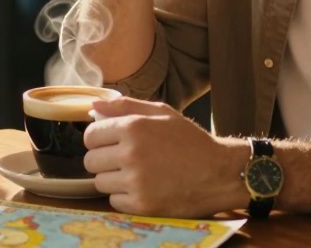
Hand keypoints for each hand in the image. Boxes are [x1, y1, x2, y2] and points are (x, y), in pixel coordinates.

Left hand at [84, 97, 244, 216]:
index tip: (111, 143)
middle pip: (90, 161)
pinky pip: (114, 201)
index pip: (90, 136)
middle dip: (104, 160)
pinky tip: (144, 188)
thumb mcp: (161, 113)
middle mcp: (131, 153)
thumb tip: (93, 105)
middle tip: (125, 160)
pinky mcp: (143, 205)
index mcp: (133, 127)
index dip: (99, 139)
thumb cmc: (190, 140)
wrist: (220, 173)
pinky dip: (125, 197)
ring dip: (114, 179)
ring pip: (100, 182)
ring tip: (137, 174)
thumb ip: (125, 106)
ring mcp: (136, 181)